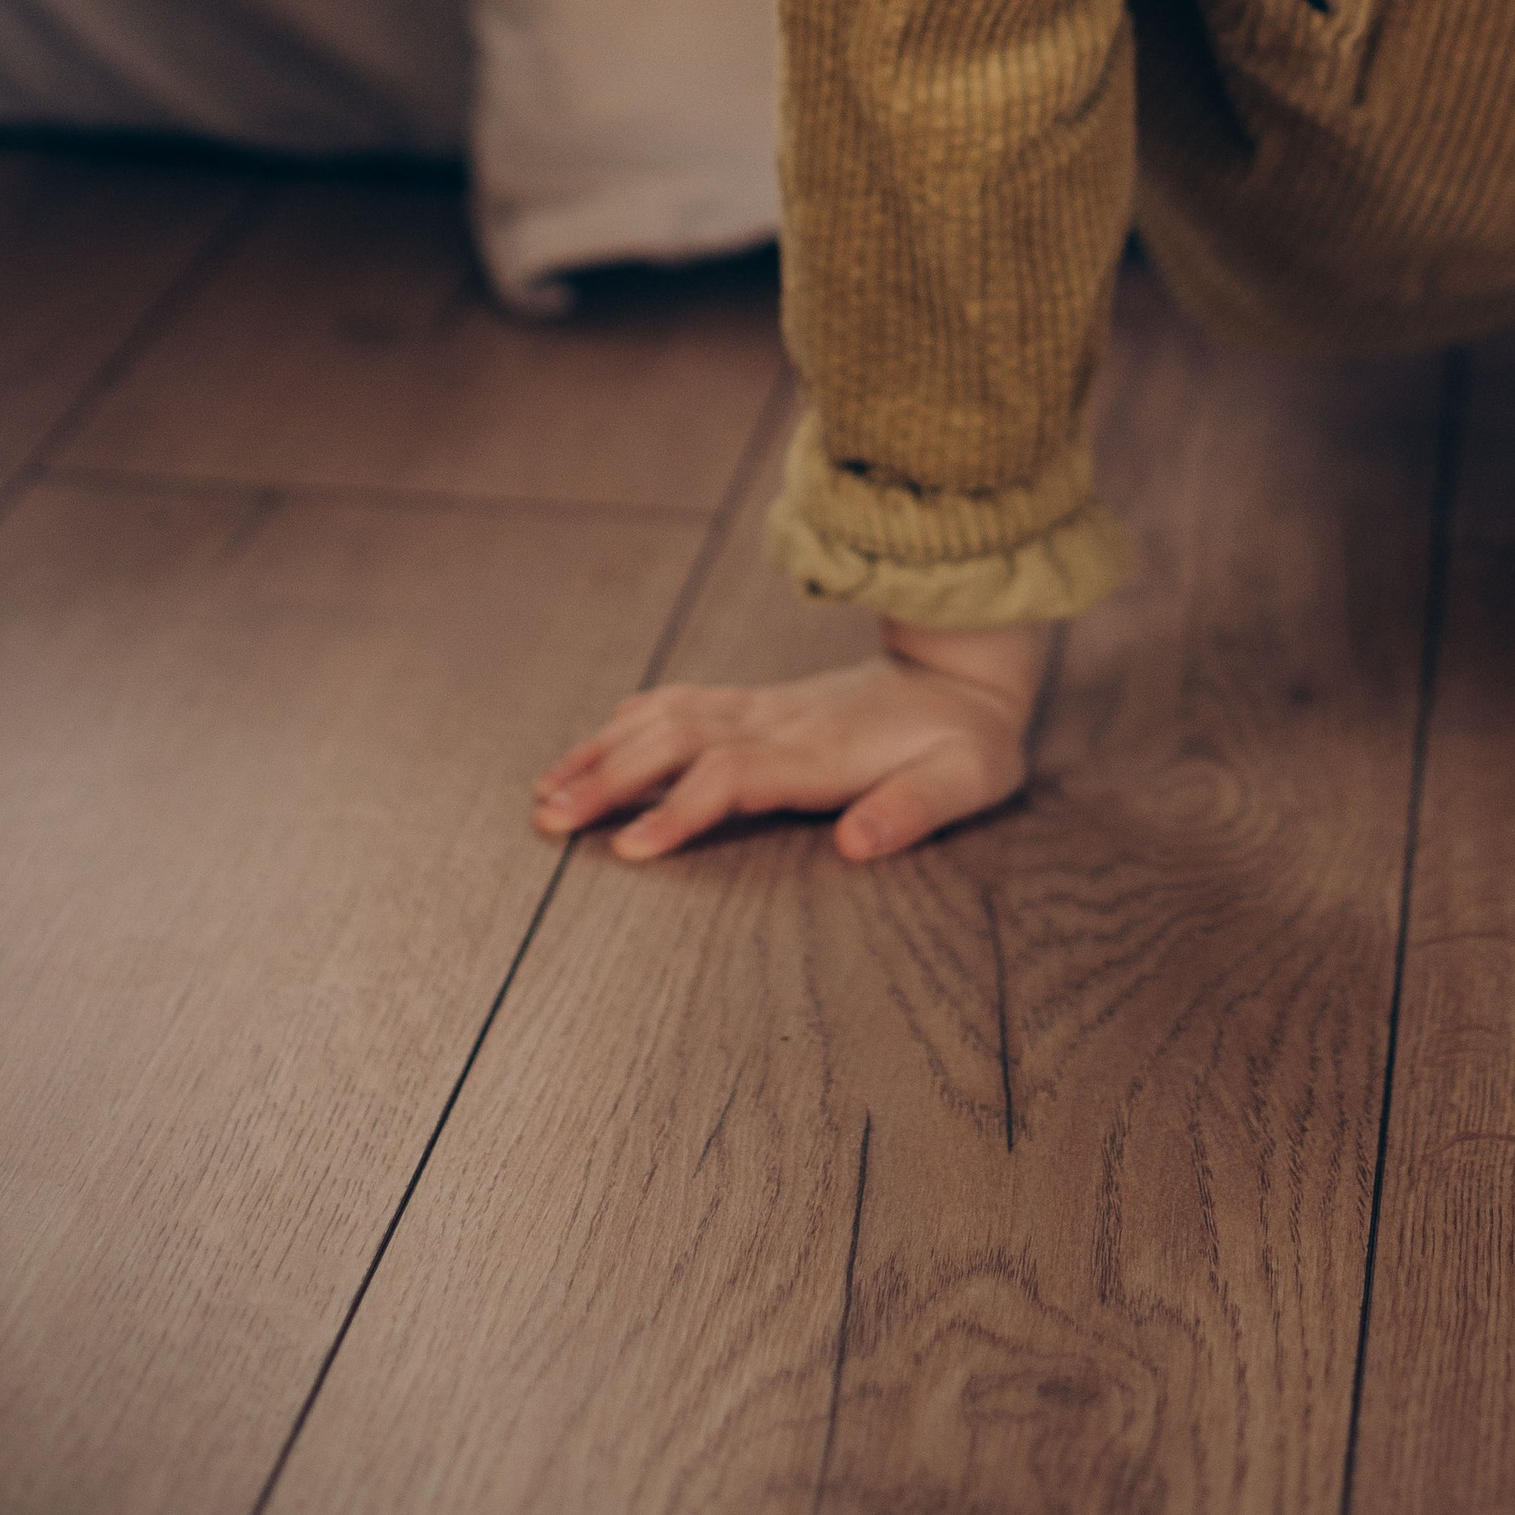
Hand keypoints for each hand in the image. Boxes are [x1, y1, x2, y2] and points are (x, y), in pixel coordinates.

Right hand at [531, 619, 1050, 865]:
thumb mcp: (965, 781)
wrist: (968, 667)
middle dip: (607, 777)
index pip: (732, 775)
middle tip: (546, 818)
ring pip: (667, 718)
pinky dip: (633, 719)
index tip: (627, 847)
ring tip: (547, 787)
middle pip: (676, 742)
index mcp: (820, 751)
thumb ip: (913, 811)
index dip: (679, 809)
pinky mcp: (762, 703)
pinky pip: (684, 703)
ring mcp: (765, 707)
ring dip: (604, 750)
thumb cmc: (967, 739)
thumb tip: (857, 843)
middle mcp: (779, 722)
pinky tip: (601, 737)